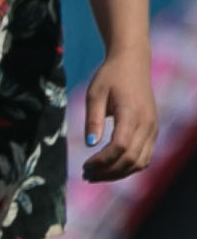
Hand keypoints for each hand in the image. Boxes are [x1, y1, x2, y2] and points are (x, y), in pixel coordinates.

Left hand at [83, 44, 158, 181]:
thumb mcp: (94, 95)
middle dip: (107, 172)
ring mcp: (153, 128)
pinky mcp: (152, 130)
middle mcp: (147, 123)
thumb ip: (92, 120)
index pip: (120, 147)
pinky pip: (144, 157)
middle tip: (86, 175)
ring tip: (95, 175)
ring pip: (140, 162)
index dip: (102, 161)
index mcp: (132, 113)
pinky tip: (109, 168)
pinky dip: (128, 167)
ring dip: (117, 173)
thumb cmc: (110, 77)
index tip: (84, 166)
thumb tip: (90, 144)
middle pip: (130, 159)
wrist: (132, 63)